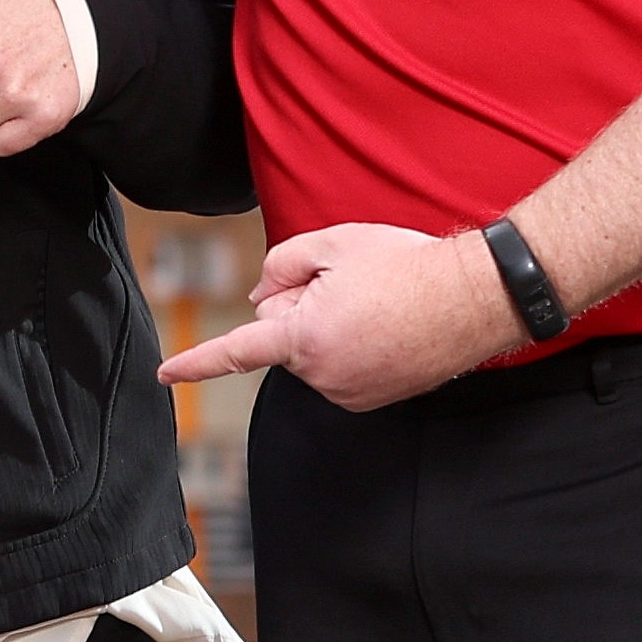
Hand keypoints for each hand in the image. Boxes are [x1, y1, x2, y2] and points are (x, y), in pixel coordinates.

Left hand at [158, 221, 521, 410]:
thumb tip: (262, 294)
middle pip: (283, 334)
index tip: (164, 374)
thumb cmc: (406, 265)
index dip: (195, 363)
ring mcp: (352, 392)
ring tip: (377, 306)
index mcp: (304, 338)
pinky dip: (353, 345)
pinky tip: (386, 325)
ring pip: (313, 350)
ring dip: (331, 326)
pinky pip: (341, 366)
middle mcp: (324, 375)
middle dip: (302, 308)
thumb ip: (280, 265)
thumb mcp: (332, 244)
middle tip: (352, 288)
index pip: (236, 350)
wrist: (478, 296)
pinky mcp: (375, 398)